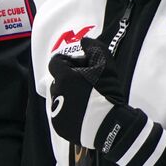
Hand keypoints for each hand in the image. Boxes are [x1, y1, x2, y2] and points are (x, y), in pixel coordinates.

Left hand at [47, 37, 165, 165]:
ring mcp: (56, 111)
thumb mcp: (106, 66)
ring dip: (68, 95)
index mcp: (65, 78)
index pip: (56, 62)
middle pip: (58, 80)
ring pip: (58, 97)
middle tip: (87, 84)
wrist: (110, 125)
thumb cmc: (108, 93)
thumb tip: (85, 41)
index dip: (68, 62)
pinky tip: (83, 112)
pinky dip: (69, 111)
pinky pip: (60, 114)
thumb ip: (95, 48)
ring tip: (86, 100)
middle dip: (69, 79)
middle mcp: (56, 93)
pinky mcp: (58, 125)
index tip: (81, 68)